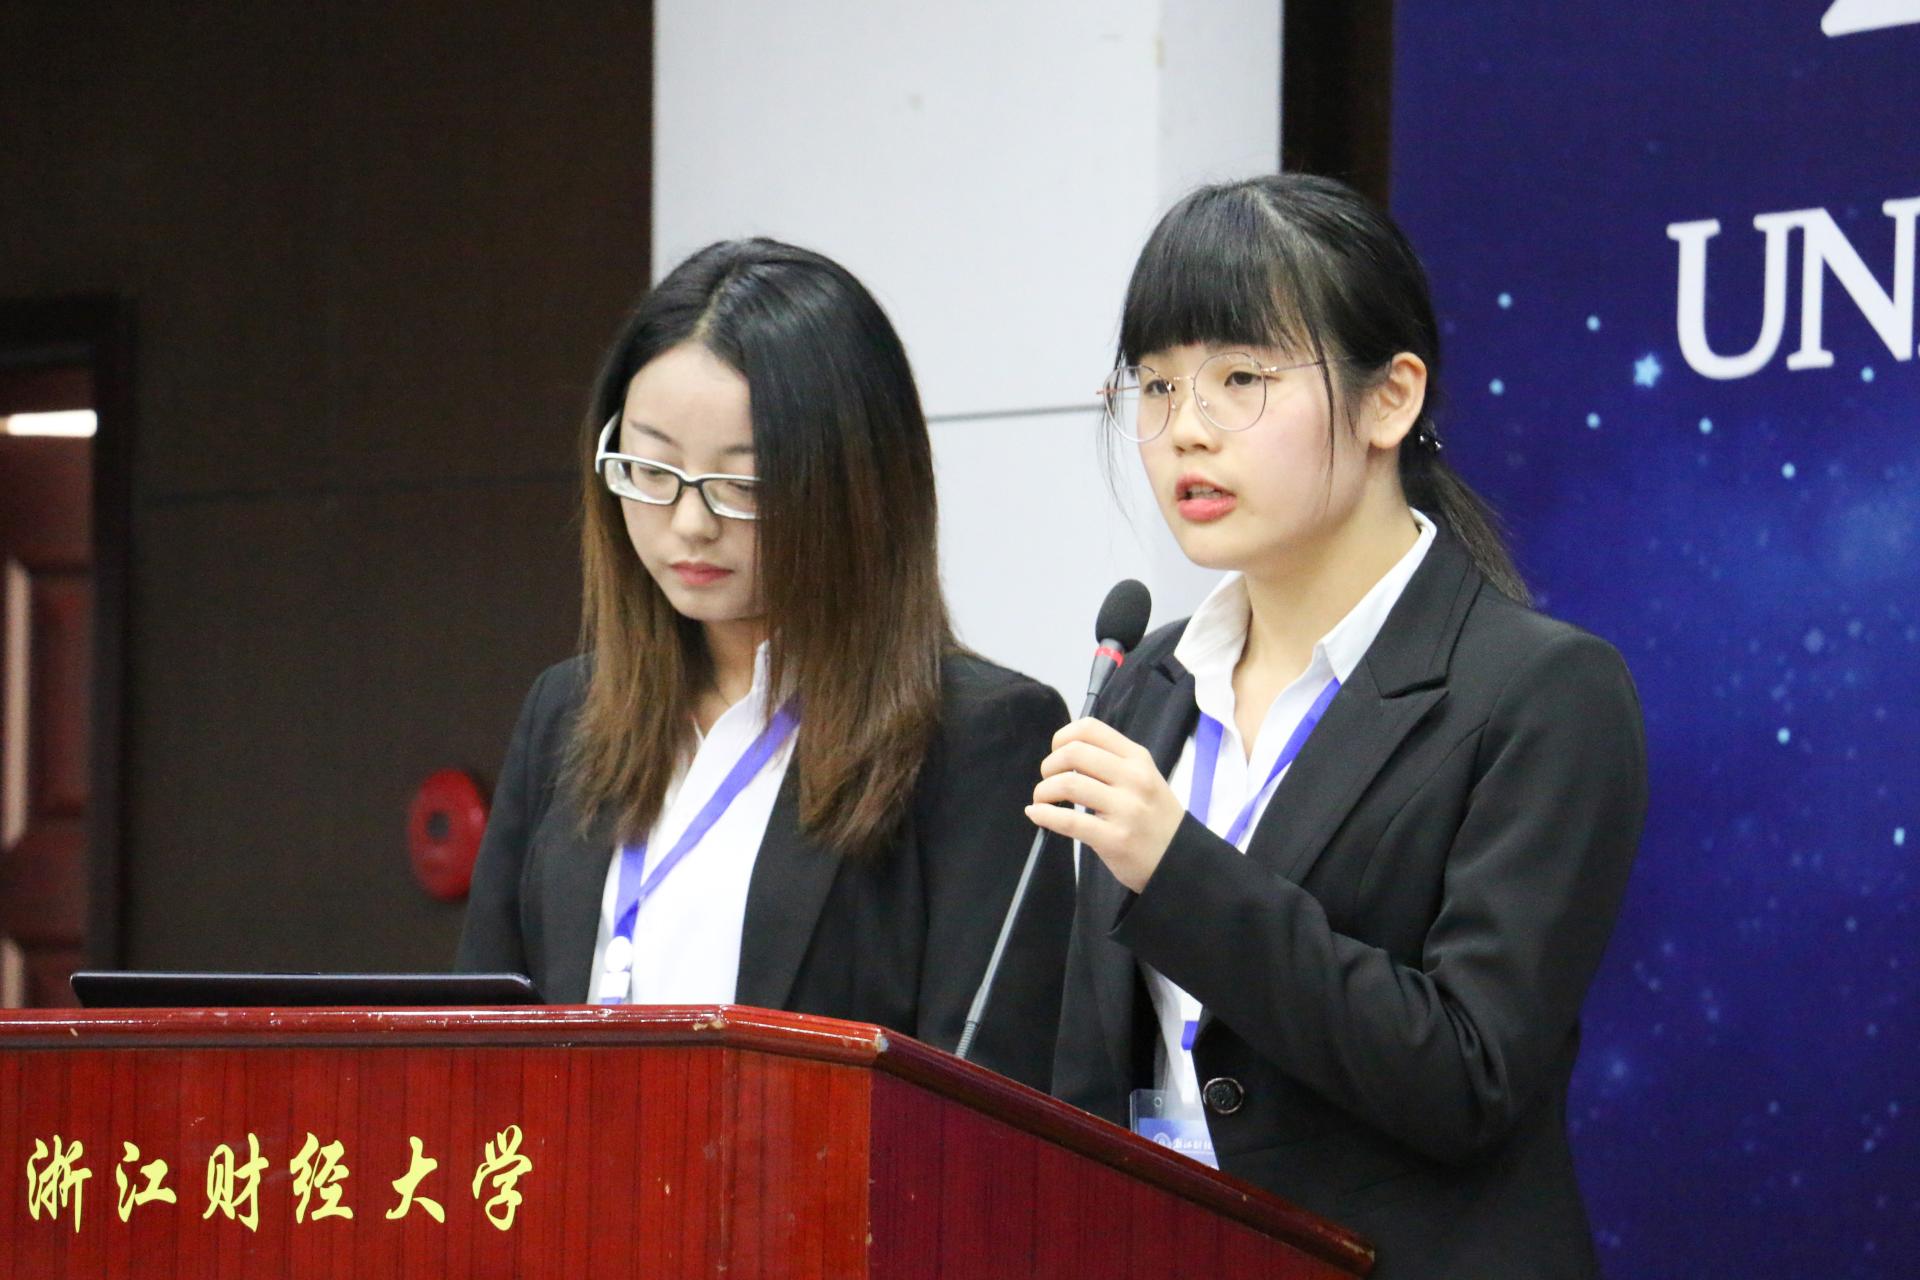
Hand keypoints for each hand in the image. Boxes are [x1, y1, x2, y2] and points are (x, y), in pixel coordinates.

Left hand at [1027, 717, 1186, 892]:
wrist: (1180, 861)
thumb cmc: (1155, 818)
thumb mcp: (1145, 778)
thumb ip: (1112, 763)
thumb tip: (1064, 755)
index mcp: (1138, 758)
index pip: (1090, 728)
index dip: (1062, 737)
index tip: (1056, 753)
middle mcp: (1134, 778)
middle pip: (1073, 753)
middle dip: (1049, 766)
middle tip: (1047, 781)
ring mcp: (1126, 809)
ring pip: (1067, 784)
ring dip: (1043, 791)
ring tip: (1042, 800)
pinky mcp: (1115, 838)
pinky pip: (1069, 821)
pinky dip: (1044, 815)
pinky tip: (1037, 814)